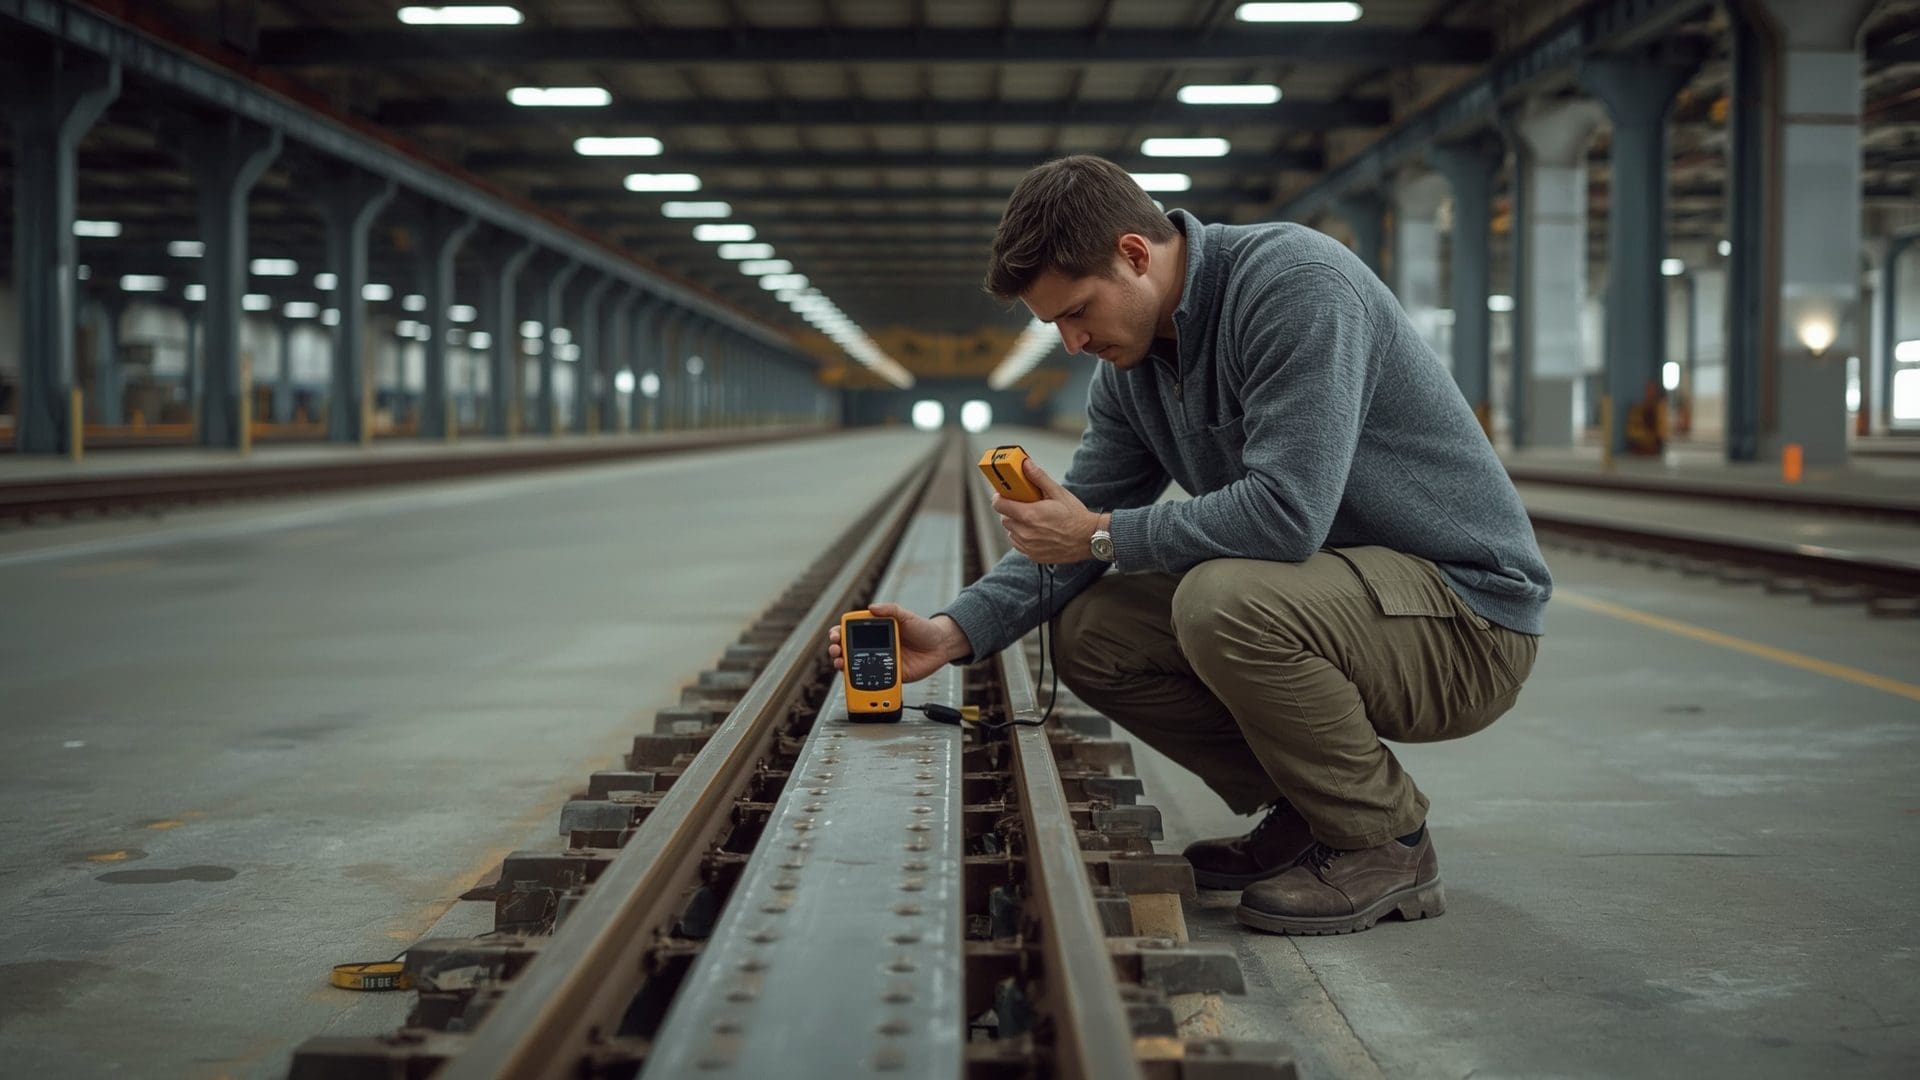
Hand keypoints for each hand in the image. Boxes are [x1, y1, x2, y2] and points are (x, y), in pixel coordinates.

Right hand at [826, 603, 971, 684]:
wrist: (941, 646)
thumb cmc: (924, 629)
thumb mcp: (906, 616)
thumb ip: (890, 610)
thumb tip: (872, 607)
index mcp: (876, 631)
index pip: (851, 632)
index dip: (839, 633)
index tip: (835, 635)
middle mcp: (875, 647)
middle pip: (848, 650)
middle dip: (836, 650)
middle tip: (835, 650)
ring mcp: (880, 661)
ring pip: (856, 666)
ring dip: (844, 665)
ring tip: (840, 663)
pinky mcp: (889, 675)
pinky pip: (873, 679)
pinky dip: (862, 681)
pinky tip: (856, 678)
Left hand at [992, 458, 1105, 565]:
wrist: (1089, 539)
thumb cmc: (1076, 517)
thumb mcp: (1058, 492)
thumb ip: (1039, 478)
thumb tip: (1026, 464)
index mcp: (1030, 515)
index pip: (999, 505)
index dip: (999, 497)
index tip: (1003, 493)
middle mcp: (1026, 533)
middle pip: (1004, 518)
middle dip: (1010, 510)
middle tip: (1023, 504)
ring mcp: (1028, 546)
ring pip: (1010, 532)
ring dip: (1016, 524)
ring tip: (1032, 518)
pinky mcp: (1033, 555)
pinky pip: (1018, 544)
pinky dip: (1022, 536)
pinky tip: (1036, 530)